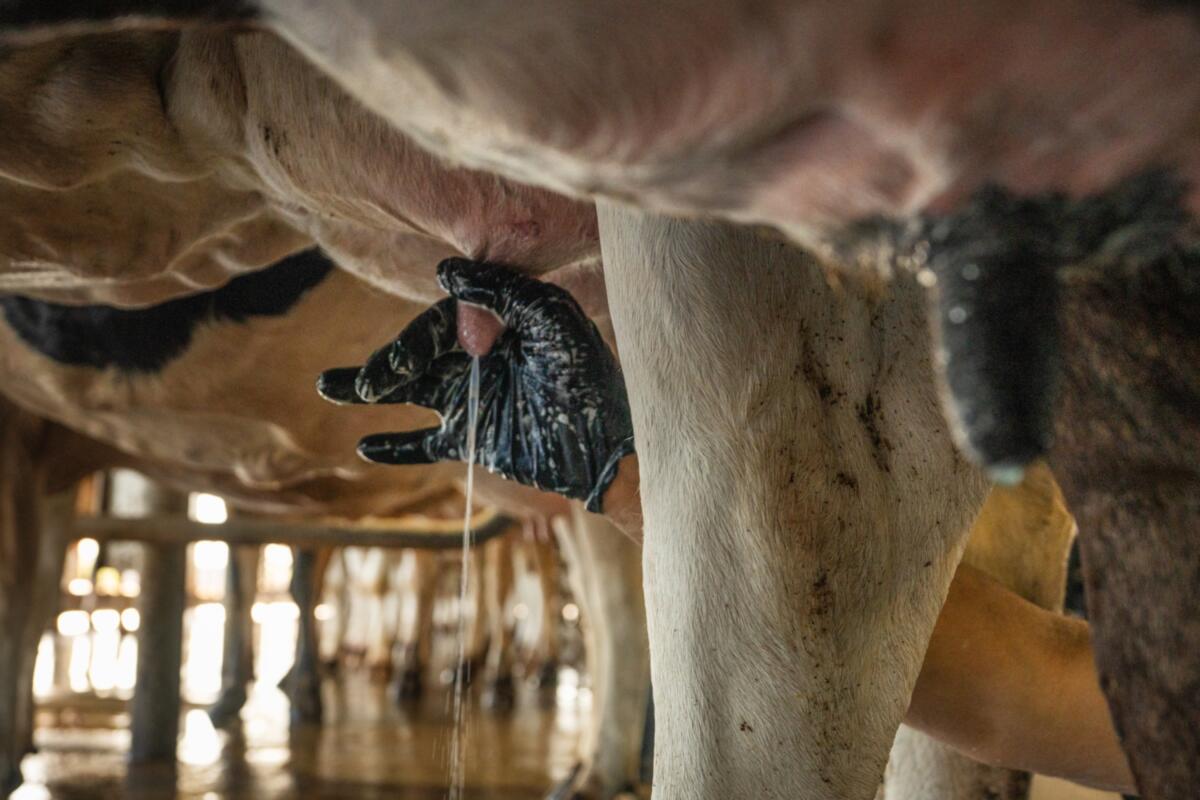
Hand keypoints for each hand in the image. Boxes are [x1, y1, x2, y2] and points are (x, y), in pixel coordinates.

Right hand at [317, 258, 634, 512]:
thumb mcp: (553, 321)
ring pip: (410, 390)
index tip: (412, 353)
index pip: (442, 322)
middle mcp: (479, 357)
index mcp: (496, 323)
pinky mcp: (473, 440)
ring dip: (370, 389)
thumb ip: (503, 293)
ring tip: (329, 386)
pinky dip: (396, 445)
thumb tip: (444, 272)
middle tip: (360, 382)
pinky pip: (425, 443)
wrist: (608, 447)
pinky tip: (365, 446)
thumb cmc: (589, 377)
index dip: (420, 338)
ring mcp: (473, 398)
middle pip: (419, 354)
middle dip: (387, 366)